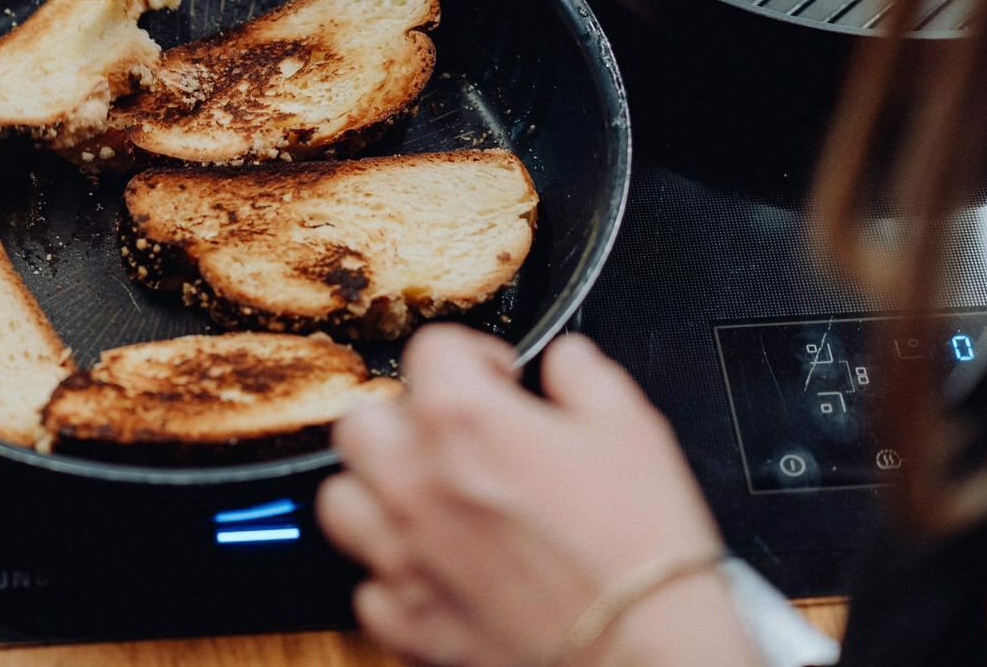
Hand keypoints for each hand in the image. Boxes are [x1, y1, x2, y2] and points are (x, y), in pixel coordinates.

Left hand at [317, 328, 753, 666]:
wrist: (645, 647)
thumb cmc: (637, 543)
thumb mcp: (629, 423)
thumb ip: (581, 372)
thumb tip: (564, 362)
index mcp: (462, 418)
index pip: (430, 349)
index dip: (473, 356)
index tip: (498, 378)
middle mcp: (414, 480)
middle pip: (363, 421)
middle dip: (406, 418)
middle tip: (452, 435)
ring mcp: (402, 555)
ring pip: (341, 499)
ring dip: (377, 491)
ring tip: (425, 497)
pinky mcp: (408, 622)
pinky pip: (370, 588)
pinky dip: (395, 577)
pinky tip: (437, 569)